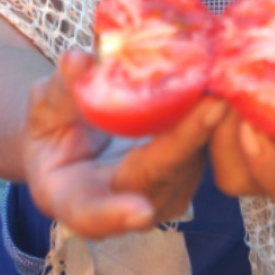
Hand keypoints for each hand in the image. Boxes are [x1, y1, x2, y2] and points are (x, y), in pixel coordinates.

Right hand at [22, 51, 223, 238]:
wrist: (80, 139)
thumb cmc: (55, 128)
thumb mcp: (46, 108)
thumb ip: (60, 90)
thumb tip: (76, 61)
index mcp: (73, 198)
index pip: (92, 213)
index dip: (114, 214)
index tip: (140, 213)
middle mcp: (122, 203)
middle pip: (158, 177)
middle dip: (186, 143)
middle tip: (213, 104)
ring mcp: (163, 191)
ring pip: (190, 161)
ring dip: (210, 126)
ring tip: (225, 83)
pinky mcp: (190, 170)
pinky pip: (207, 147)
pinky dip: (216, 119)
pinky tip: (228, 85)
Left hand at [210, 36, 274, 209]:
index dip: (270, 165)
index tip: (256, 124)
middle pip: (242, 179)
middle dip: (226, 139)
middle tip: (225, 90)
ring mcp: (265, 163)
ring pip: (220, 161)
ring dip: (210, 125)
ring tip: (217, 79)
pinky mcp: (245, 143)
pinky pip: (214, 138)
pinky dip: (206, 112)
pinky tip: (212, 74)